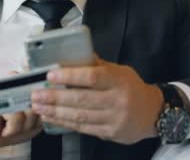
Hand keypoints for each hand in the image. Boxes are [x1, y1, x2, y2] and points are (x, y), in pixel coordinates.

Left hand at [30, 56, 163, 143]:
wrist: (153, 113)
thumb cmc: (131, 87)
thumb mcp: (120, 71)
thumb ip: (97, 66)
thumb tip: (71, 56)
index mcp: (118, 80)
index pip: (92, 77)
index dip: (70, 76)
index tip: (51, 74)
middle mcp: (117, 100)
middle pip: (81, 99)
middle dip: (55, 97)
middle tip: (36, 94)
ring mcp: (114, 118)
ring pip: (79, 116)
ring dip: (55, 111)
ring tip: (38, 106)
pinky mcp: (110, 133)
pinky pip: (83, 128)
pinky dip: (64, 122)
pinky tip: (51, 117)